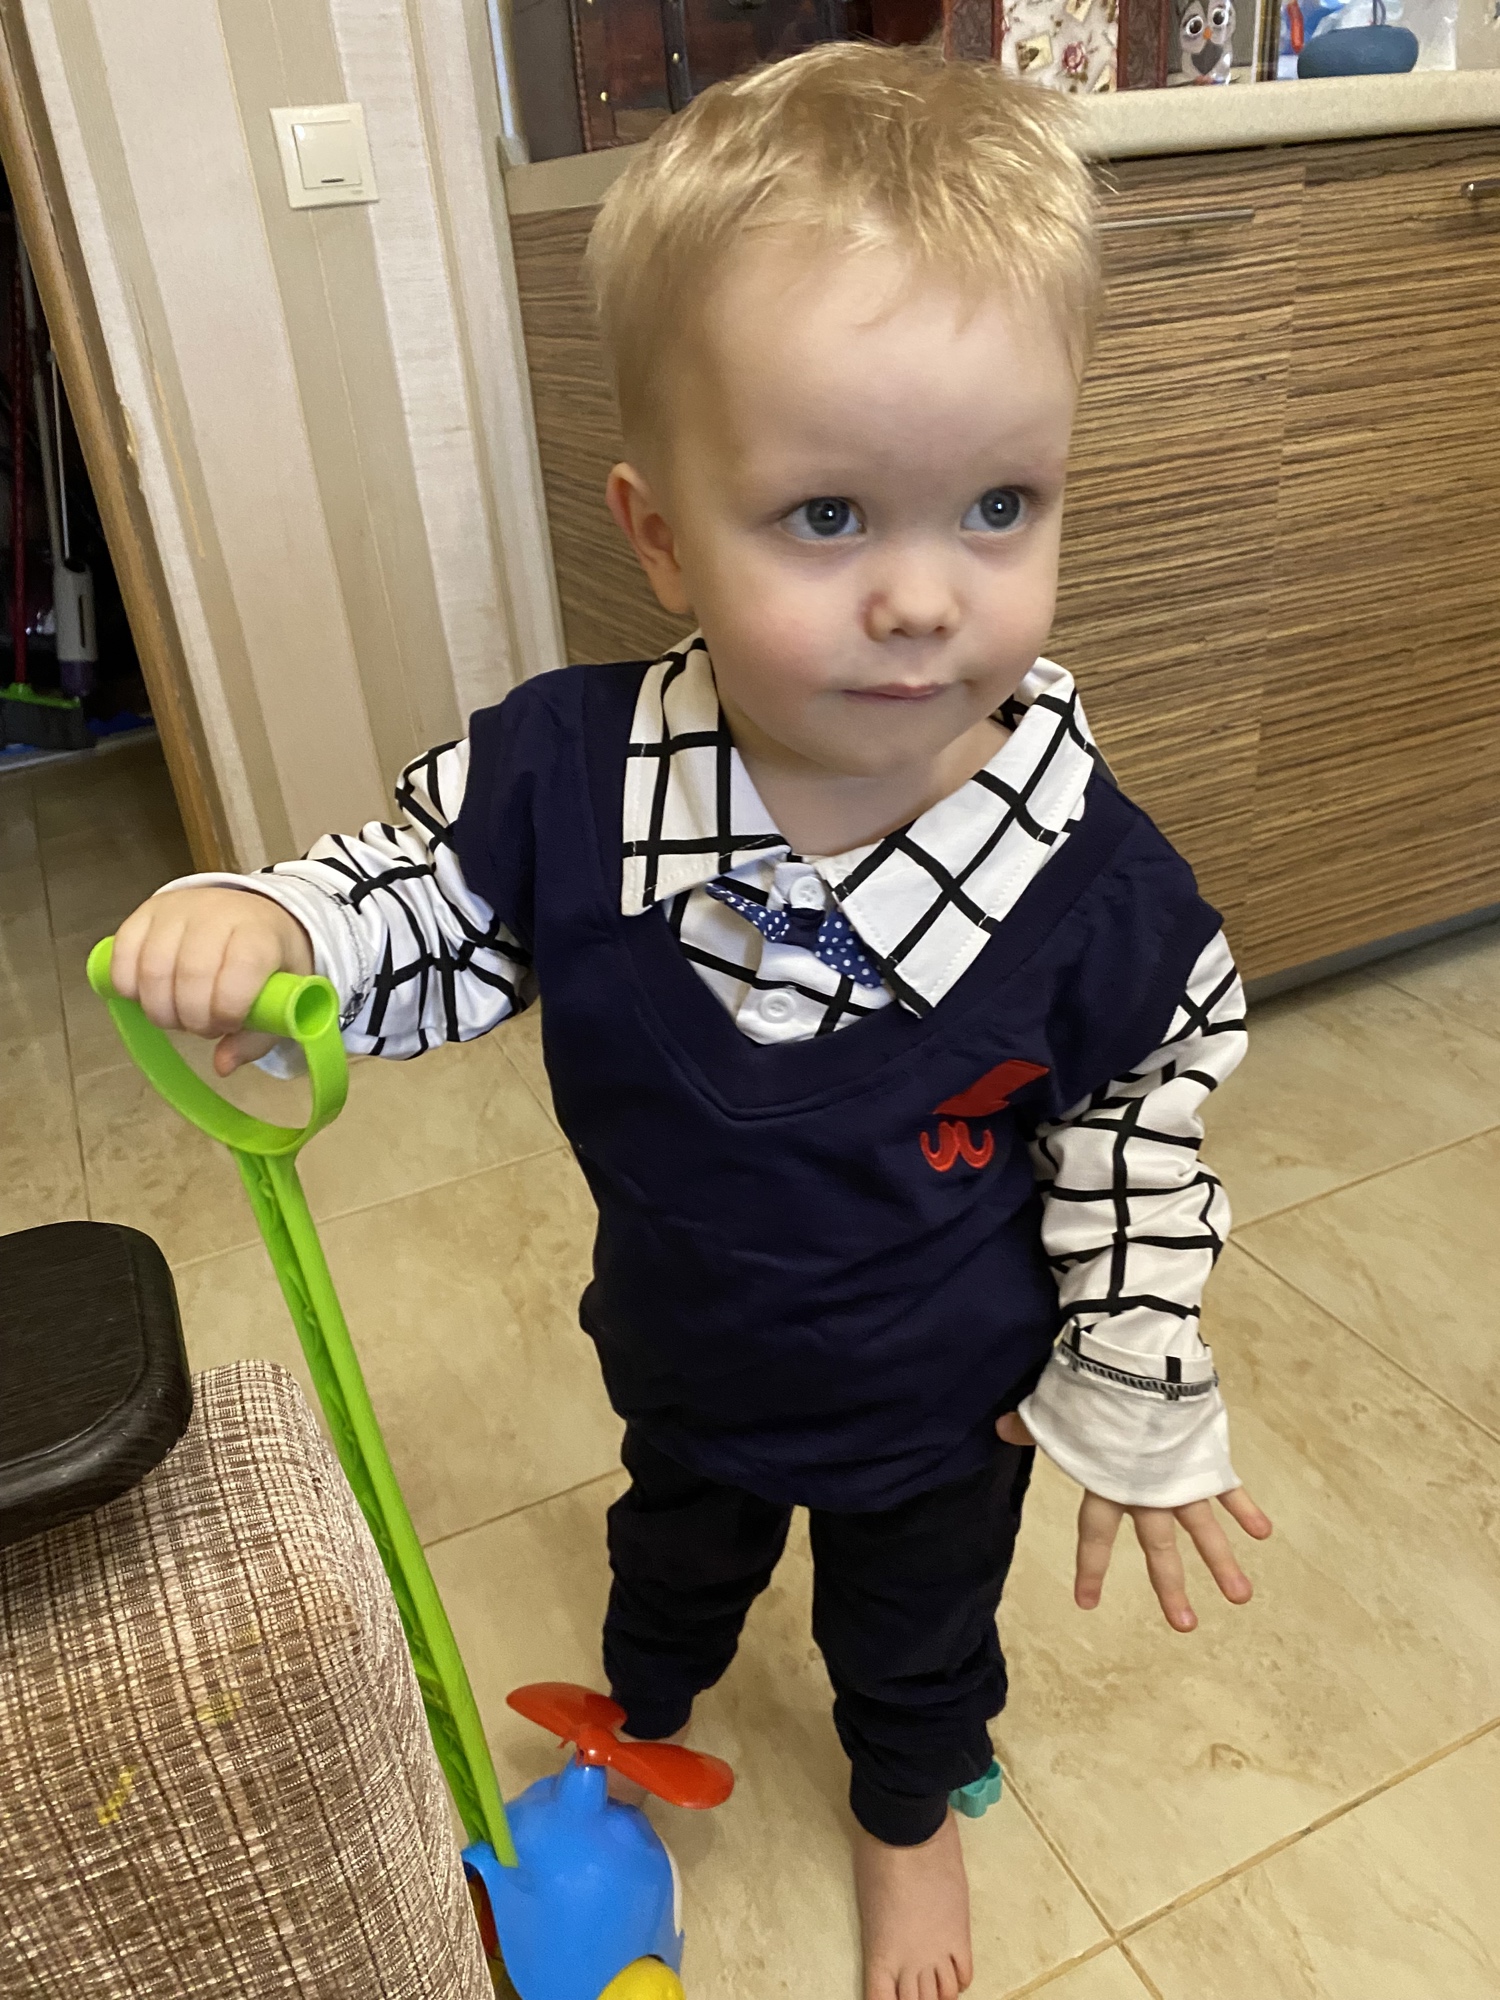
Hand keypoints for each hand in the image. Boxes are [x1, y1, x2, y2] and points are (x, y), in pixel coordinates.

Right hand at [111, 887, 314, 1074]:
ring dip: (160, 1009)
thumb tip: (222, 1065)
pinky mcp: (143, 914)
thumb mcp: (280, 996)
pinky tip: (149, 998)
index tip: (229, 1023)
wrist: (247, 912)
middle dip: (193, 1018)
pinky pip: (122, 956)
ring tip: (178, 1015)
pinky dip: (128, 988)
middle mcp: (215, 913)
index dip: (229, 1008)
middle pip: (191, 974)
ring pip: (152, 969)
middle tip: (202, 1027)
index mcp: (259, 932)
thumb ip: (256, 1037)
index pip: (240, 968)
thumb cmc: (267, 960)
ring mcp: (175, 910)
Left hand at [996, 1410, 1271, 1631]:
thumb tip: (1000, 1428)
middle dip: (1169, 1587)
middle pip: (1158, 1546)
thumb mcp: (1058, 1410)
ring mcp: (1180, 1476)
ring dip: (1222, 1562)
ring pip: (1203, 1528)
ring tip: (1240, 1598)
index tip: (1087, 1604)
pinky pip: (1229, 1488)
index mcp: (1107, 1482)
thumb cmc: (1092, 1386)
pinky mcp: (1205, 1456)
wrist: (1137, 1363)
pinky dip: (1246, 1508)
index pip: (1093, 1534)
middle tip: (1185, 1627)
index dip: (1090, 1568)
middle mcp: (1146, 1489)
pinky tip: (1263, 1533)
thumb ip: (1034, 1427)